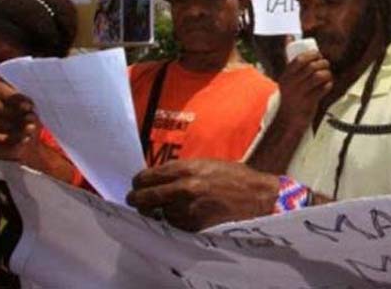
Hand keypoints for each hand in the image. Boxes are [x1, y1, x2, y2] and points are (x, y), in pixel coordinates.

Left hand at [127, 159, 278, 231]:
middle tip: (135, 200)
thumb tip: (156, 177)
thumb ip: (179, 170)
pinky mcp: (193, 225)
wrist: (255, 197)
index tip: (136, 184)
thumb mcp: (205, 164)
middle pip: (144, 197)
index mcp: (186, 169)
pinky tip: (180, 214)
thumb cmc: (232, 177)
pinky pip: (172, 224)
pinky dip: (172, 220)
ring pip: (157, 213)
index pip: (147, 177)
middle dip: (136, 199)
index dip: (138, 182)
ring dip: (157, 211)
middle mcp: (183, 188)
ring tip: (164, 207)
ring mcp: (187, 209)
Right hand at [276, 51, 332, 126]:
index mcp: (286, 76)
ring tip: (327, 75)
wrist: (289, 120)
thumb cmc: (290, 95)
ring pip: (318, 77)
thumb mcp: (286, 78)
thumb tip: (289, 36)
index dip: (311, 55)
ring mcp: (300, 94)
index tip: (317, 55)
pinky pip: (323, 89)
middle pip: (311, 67)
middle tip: (325, 64)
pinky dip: (328, 85)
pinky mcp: (309, 103)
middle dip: (322, 63)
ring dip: (327, 74)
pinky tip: (328, 85)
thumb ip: (289, 60)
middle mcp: (292, 84)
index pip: (299, 60)